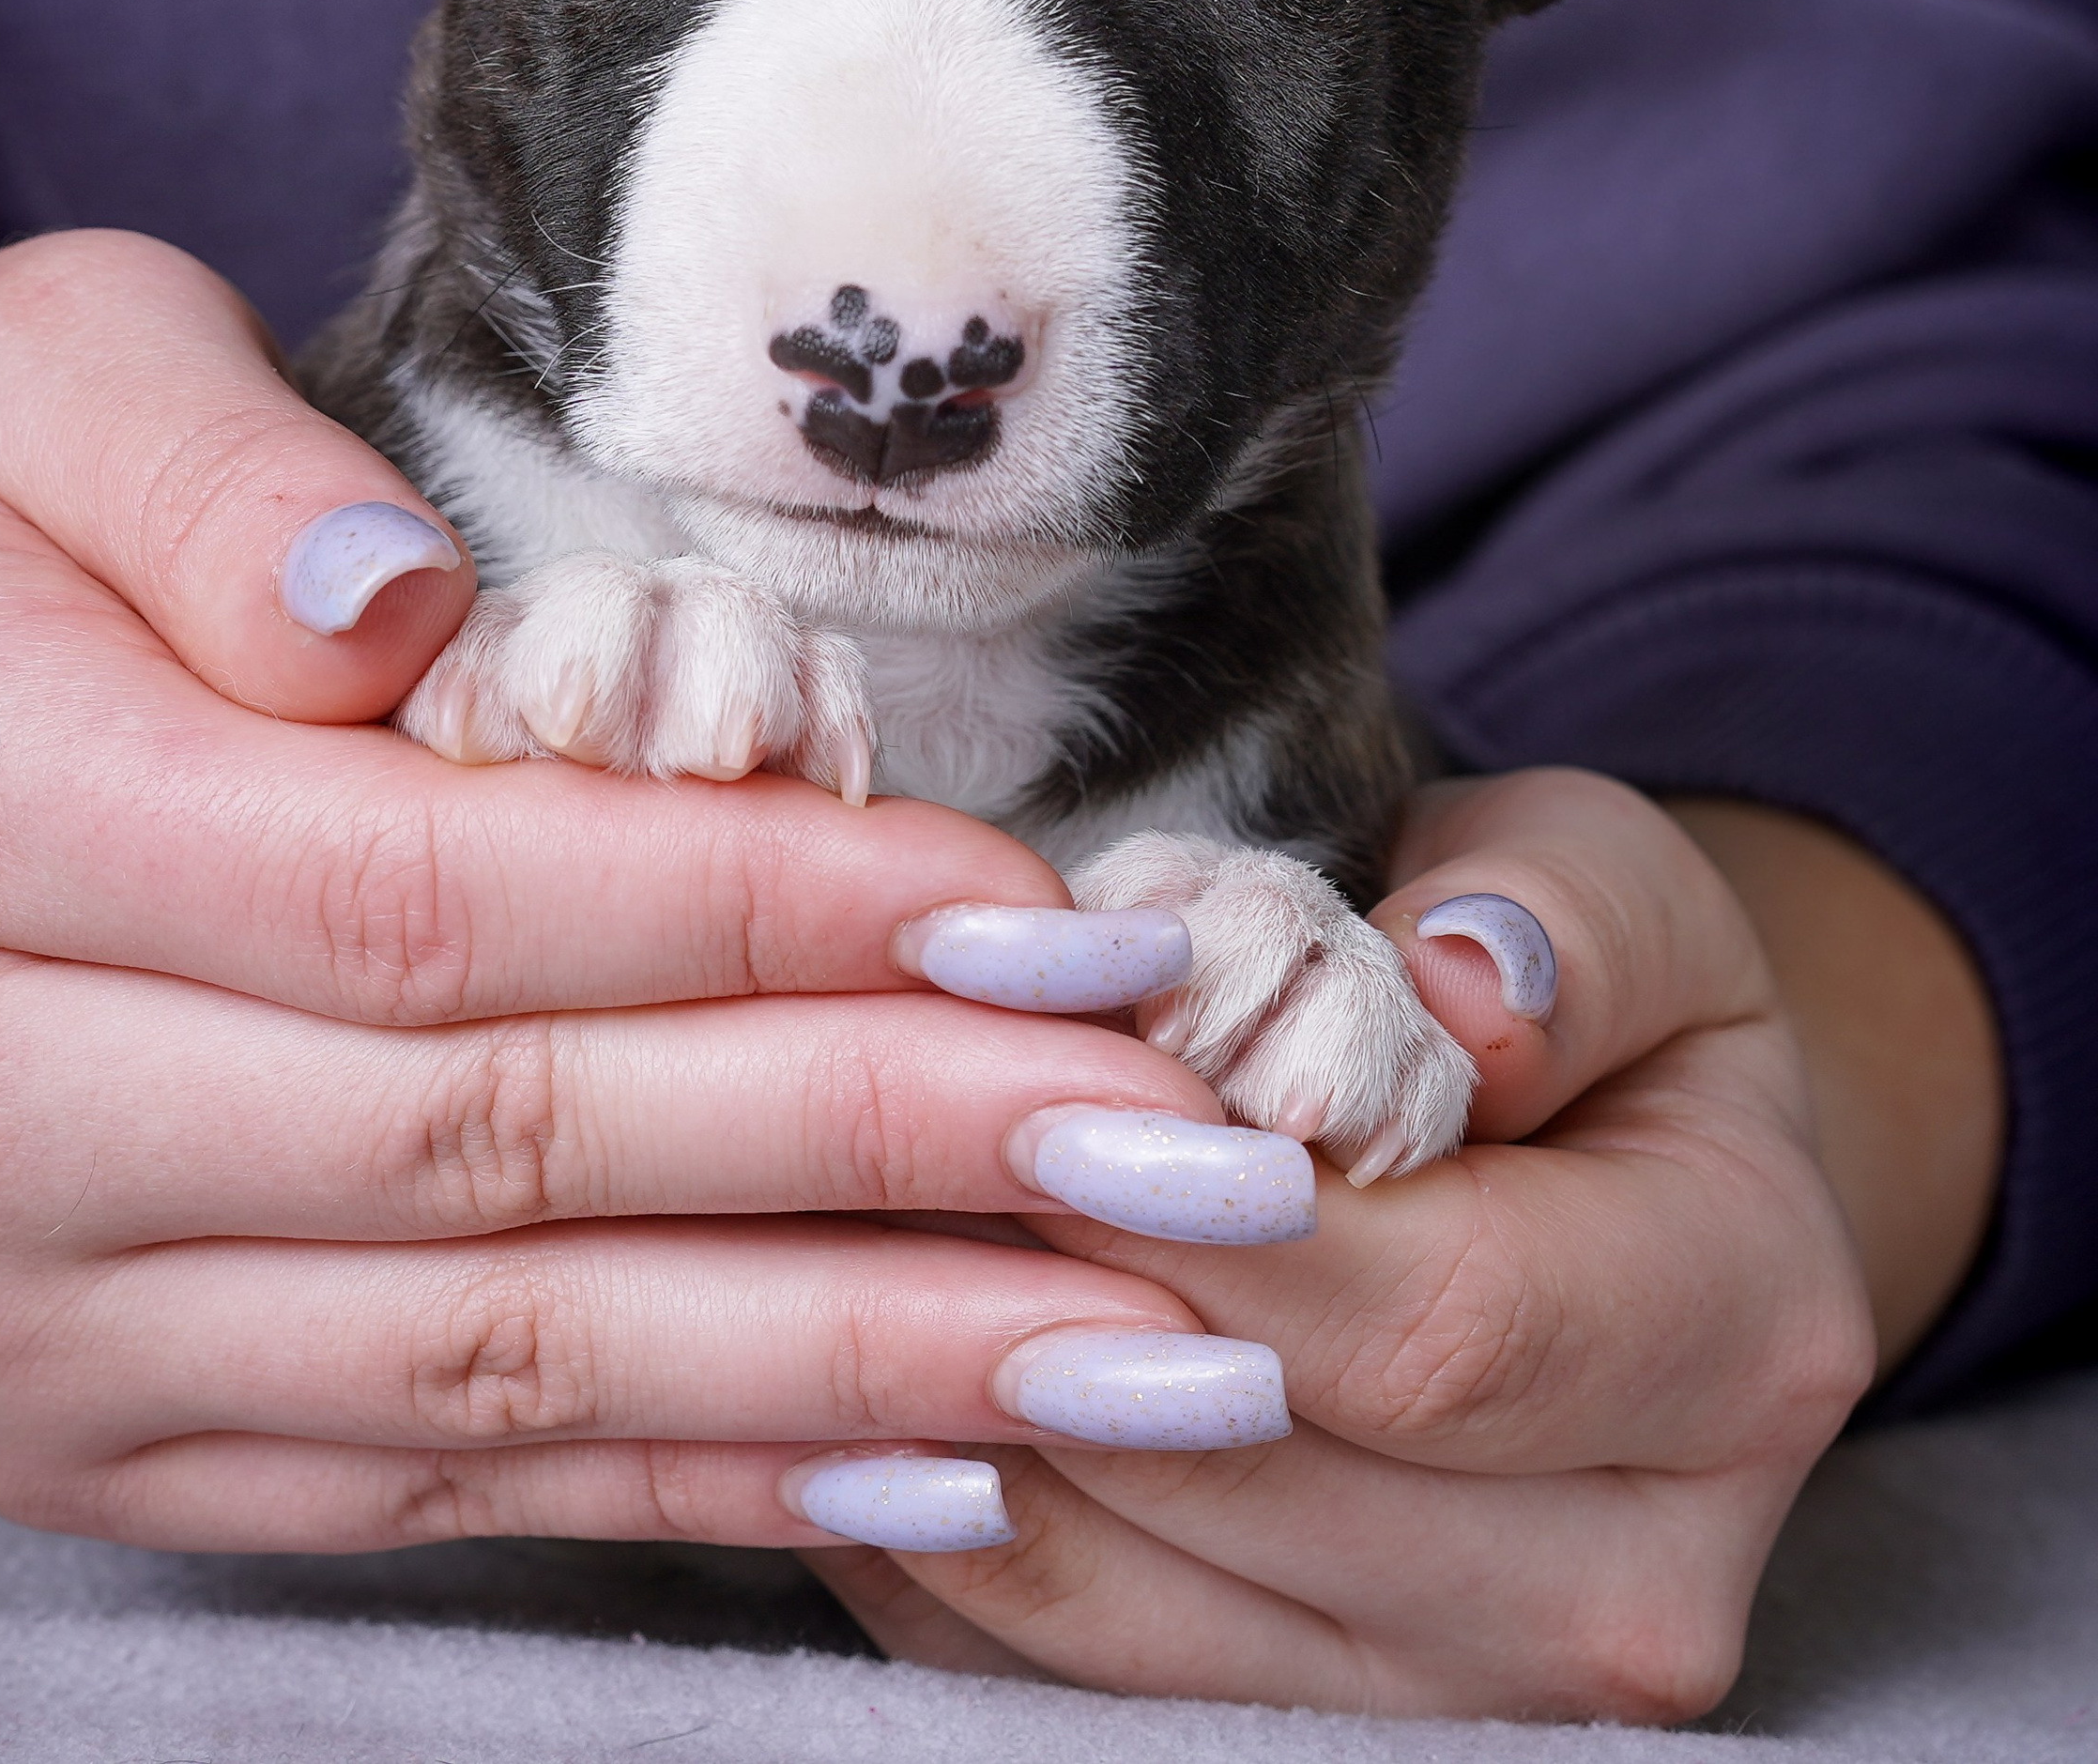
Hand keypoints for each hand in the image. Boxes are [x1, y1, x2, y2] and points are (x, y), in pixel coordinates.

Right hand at [0, 232, 1285, 1550]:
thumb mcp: (41, 370)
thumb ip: (204, 467)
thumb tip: (395, 625)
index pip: (427, 895)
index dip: (757, 913)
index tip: (1038, 909)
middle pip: (502, 1144)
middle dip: (881, 1143)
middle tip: (1186, 1139)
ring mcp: (21, 1321)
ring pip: (504, 1357)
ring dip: (857, 1352)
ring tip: (1153, 1333)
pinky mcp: (98, 1439)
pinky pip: (441, 1480)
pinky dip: (708, 1478)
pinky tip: (948, 1453)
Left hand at [813, 768, 1990, 1720]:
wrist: (1610, 1203)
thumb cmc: (1587, 1014)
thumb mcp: (1614, 894)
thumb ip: (1550, 922)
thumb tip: (1456, 995)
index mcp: (1740, 1344)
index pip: (1443, 1326)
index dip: (1214, 1214)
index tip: (1035, 1081)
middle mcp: (1630, 1582)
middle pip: (1266, 1474)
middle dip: (1051, 1293)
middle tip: (880, 1133)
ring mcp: (1465, 1695)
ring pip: (1130, 1598)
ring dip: (954, 1410)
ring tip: (834, 1233)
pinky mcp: (1299, 1730)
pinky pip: (1046, 1657)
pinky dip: (926, 1514)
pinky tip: (841, 1358)